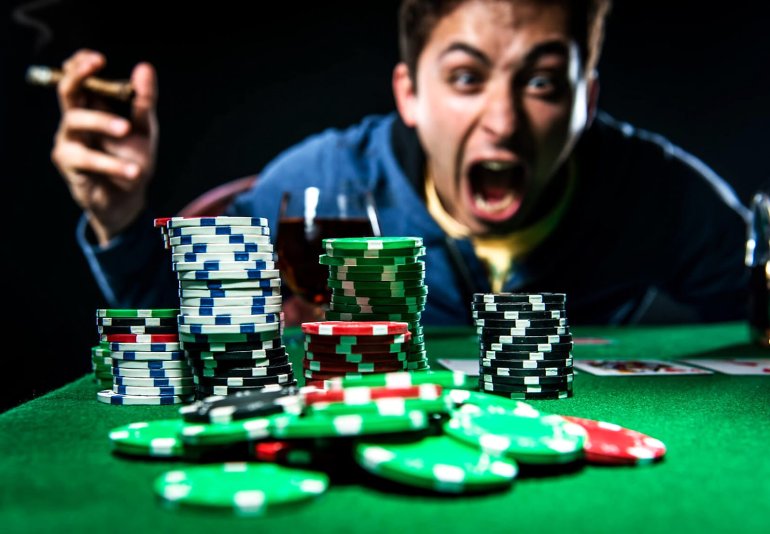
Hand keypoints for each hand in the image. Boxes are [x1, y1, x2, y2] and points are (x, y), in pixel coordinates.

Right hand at [51, 49, 158, 245]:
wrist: (129, 198)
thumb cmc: (132, 158)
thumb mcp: (144, 128)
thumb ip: (144, 100)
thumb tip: (144, 67)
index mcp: (92, 106)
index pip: (78, 76)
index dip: (82, 63)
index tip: (99, 58)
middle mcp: (75, 119)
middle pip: (67, 89)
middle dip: (79, 75)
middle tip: (99, 65)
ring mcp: (69, 140)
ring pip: (75, 119)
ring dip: (102, 121)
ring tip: (127, 130)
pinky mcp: (68, 163)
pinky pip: (87, 158)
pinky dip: (113, 163)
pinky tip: (134, 171)